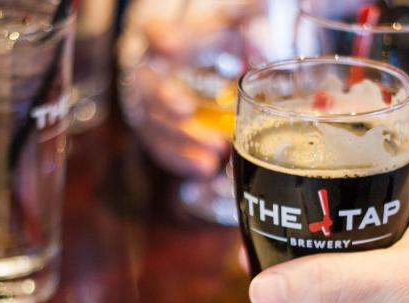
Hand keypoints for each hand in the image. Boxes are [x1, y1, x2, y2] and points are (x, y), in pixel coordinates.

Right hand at [118, 16, 235, 178]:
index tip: (166, 44)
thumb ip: (250, 31)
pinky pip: (160, 149)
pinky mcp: (154, 132)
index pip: (153, 32)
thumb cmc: (214, 44)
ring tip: (216, 148)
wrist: (193, 68)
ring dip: (182, 139)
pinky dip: (182, 161)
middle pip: (146, 86)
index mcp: (162, 37)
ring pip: (152, 125)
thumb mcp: (233, 30)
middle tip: (186, 110)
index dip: (160, 38)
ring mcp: (147, 106)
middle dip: (164, 99)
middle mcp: (148, 72)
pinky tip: (206, 168)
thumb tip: (262, 50)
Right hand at [248, 124, 408, 302]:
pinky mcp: (408, 278)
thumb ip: (330, 281)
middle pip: (365, 169)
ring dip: (322, 219)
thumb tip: (264, 285)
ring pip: (359, 215)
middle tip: (274, 173)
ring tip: (276, 219)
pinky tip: (302, 267)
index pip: (391, 122)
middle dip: (320, 171)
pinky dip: (331, 256)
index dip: (347, 112)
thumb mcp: (400, 285)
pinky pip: (361, 254)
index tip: (301, 117)